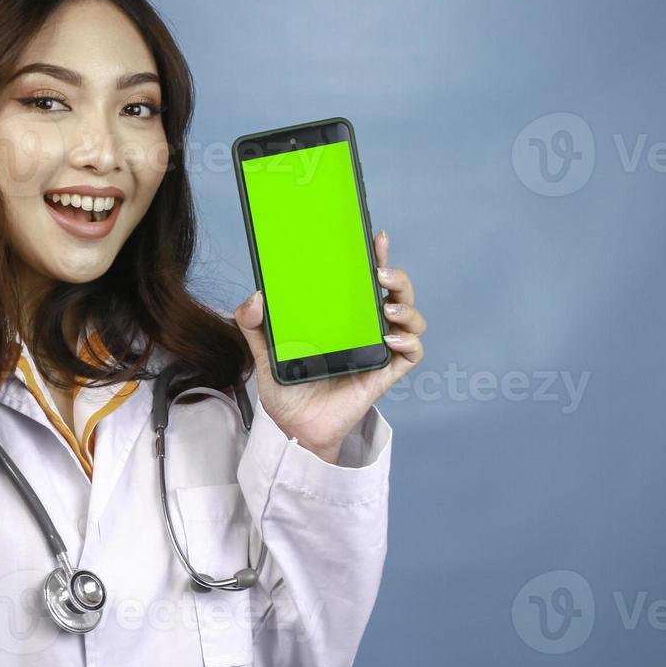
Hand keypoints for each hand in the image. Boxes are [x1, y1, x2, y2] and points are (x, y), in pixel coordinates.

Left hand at [234, 229, 424, 460]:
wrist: (294, 426)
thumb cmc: (287, 386)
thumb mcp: (263, 350)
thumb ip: (253, 323)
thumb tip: (256, 297)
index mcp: (343, 316)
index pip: (365, 280)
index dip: (376, 256)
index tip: (375, 239)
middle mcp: (365, 328)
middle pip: (397, 292)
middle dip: (398, 277)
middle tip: (380, 274)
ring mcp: (378, 350)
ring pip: (411, 319)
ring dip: (407, 306)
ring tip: (386, 307)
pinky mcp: (384, 374)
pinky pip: (412, 353)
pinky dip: (408, 342)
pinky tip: (389, 339)